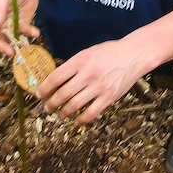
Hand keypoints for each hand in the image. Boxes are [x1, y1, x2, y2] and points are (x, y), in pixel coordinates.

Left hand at [36, 38, 150, 123]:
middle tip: (47, 108)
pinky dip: (81, 119)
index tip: (40, 94)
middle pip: (62, 94)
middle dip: (51, 104)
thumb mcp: (87, 53)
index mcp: (80, 61)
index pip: (55, 78)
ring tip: (61, 113)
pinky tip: (77, 120)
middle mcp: (88, 74)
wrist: (133, 54)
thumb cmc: (108, 52)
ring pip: (74, 105)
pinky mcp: (109, 97)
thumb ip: (73, 66)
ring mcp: (99, 87)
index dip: (44, 88)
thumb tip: (55, 80)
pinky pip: (90, 113)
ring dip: (63, 112)